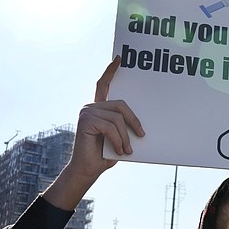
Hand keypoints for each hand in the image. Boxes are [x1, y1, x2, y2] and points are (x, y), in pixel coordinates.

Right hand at [43, 57, 144, 209]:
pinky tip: (119, 151)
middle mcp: (91, 107)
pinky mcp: (86, 121)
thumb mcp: (119, 136)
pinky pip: (111, 126)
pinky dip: (119, 140)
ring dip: (125, 137)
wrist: (88, 169)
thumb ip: (124, 124)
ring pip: (117, 118)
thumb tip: (142, 122)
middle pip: (120, 105)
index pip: (104, 84)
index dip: (110, 71)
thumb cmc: (105, 154)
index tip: (118, 58)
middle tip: (142, 135)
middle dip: (133, 120)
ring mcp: (87, 112)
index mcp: (99, 108)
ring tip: (126, 150)